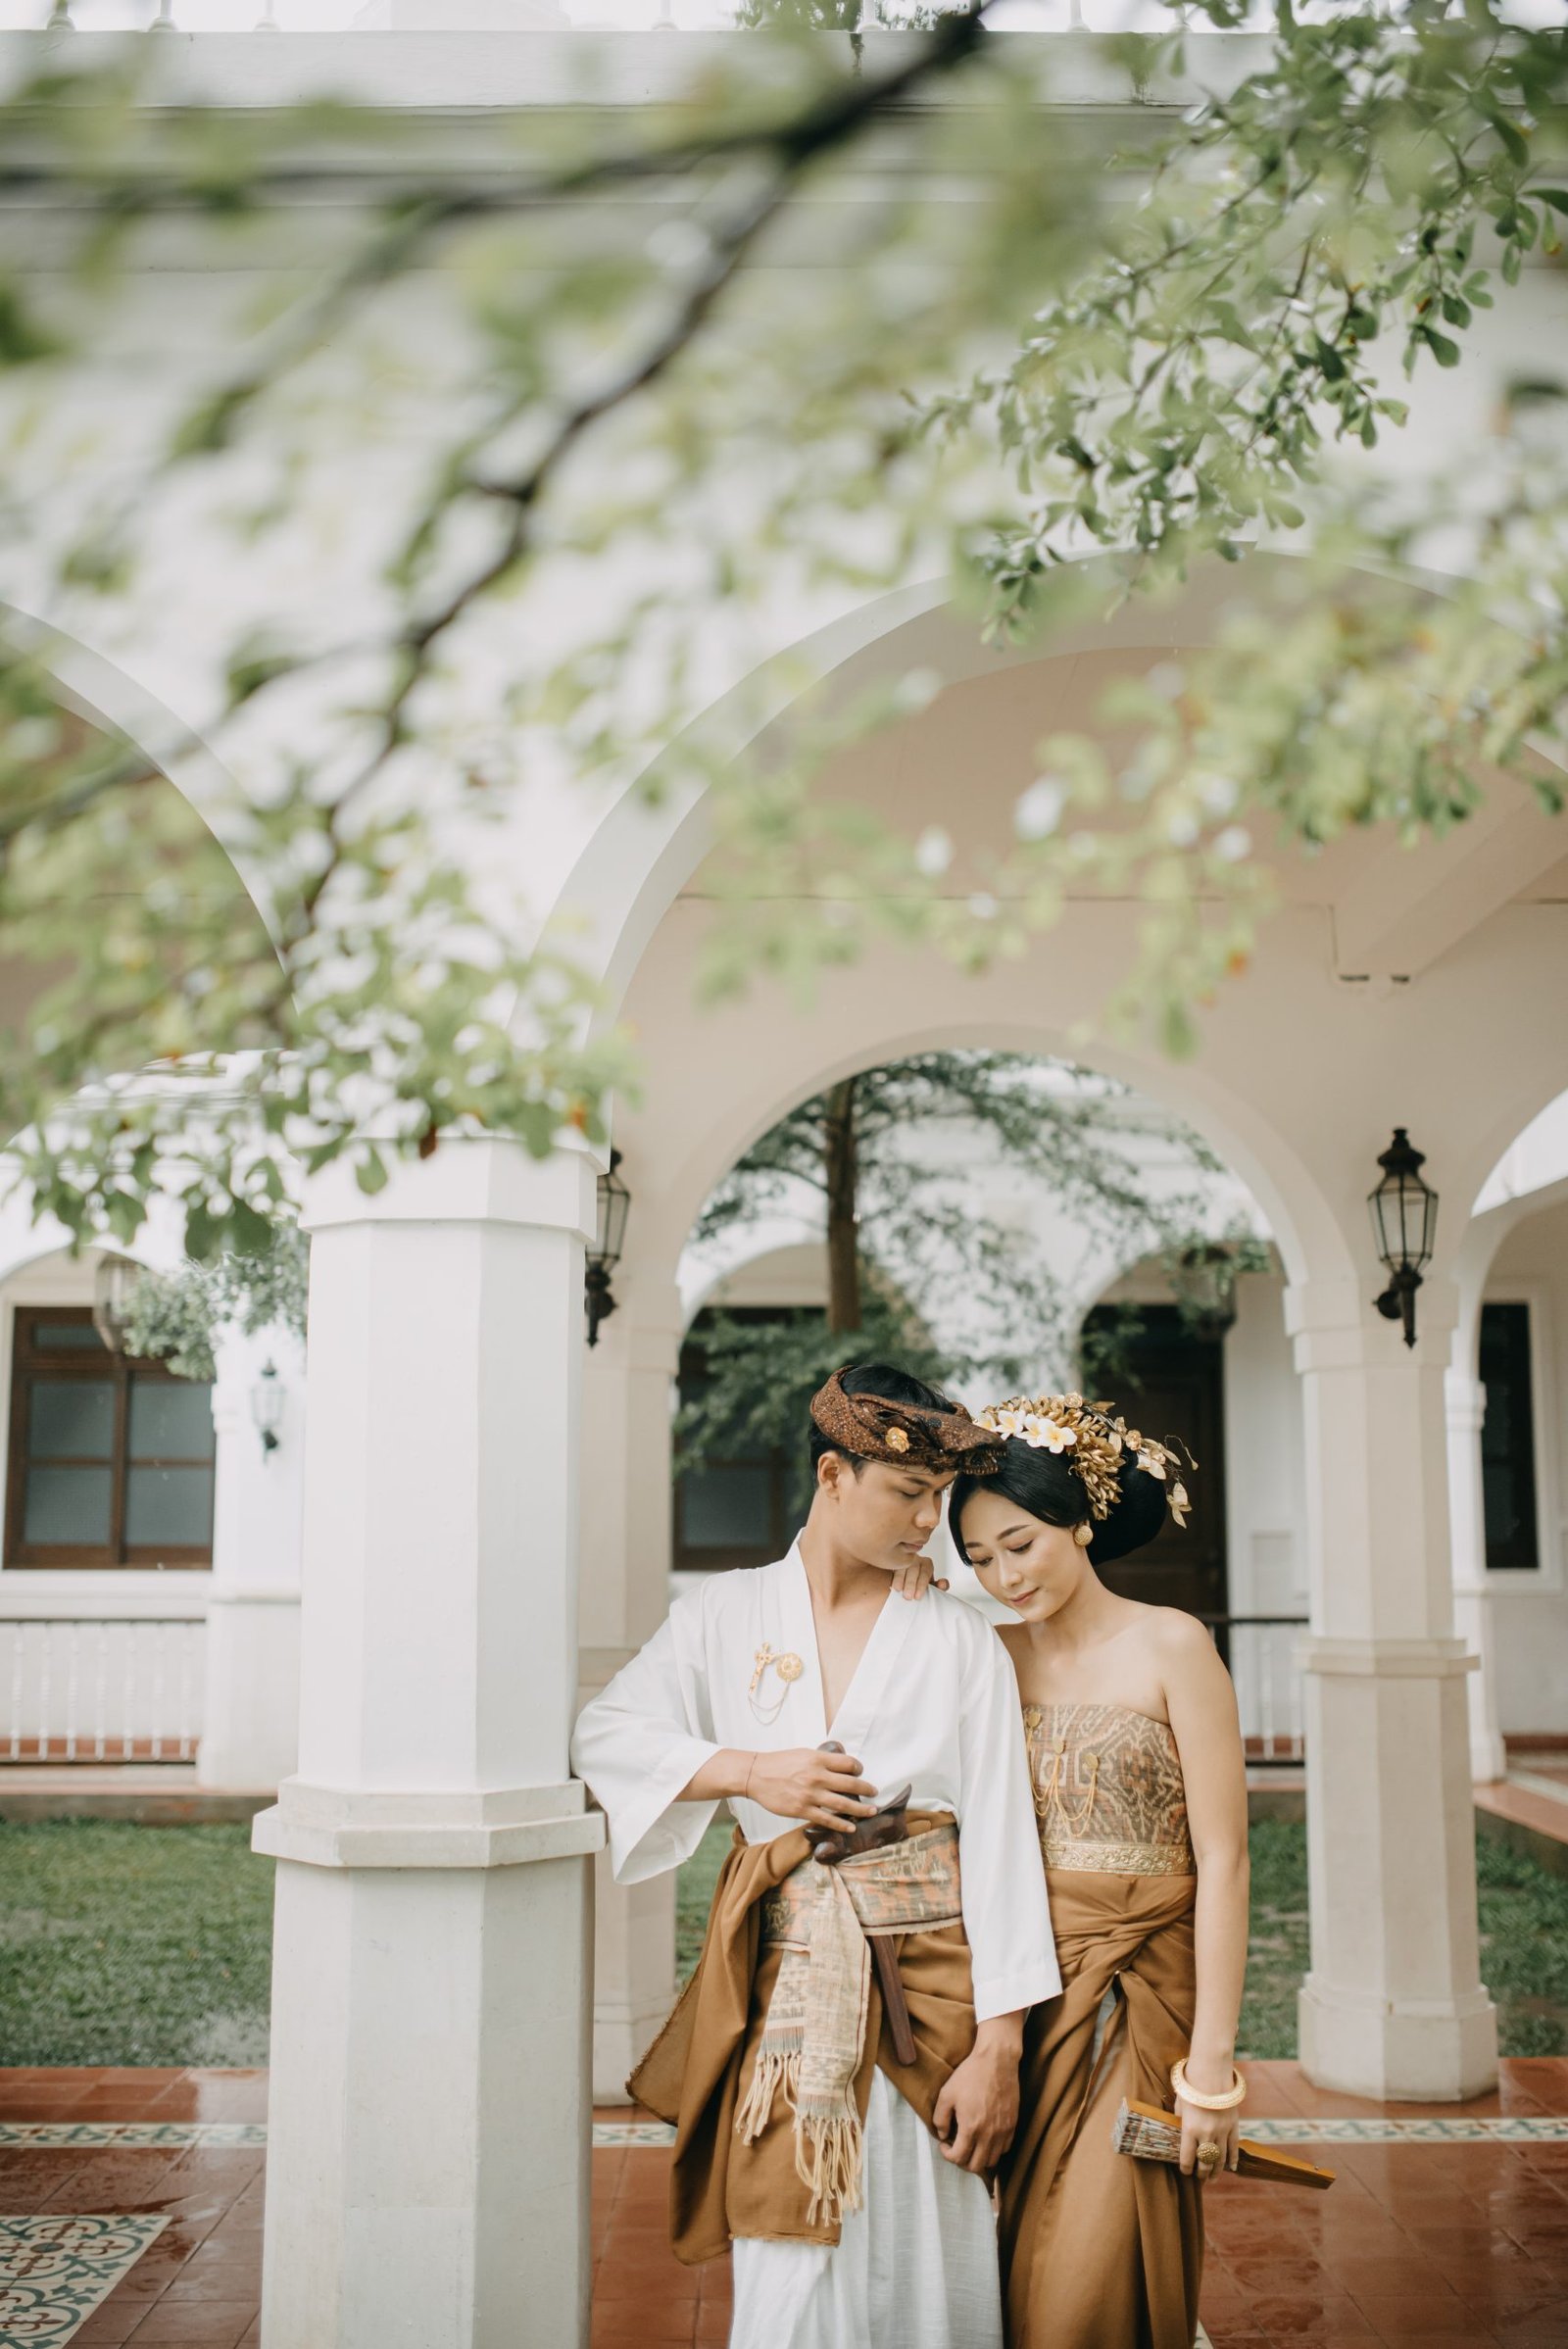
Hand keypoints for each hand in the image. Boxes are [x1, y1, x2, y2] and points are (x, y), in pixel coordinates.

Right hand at [742, 1746, 878, 1831]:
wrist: (757, 1775)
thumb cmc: (779, 1763)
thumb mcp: (803, 1754)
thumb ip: (821, 1760)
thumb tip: (839, 1766)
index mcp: (817, 1759)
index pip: (848, 1763)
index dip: (858, 1768)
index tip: (861, 1772)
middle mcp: (817, 1776)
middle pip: (851, 1783)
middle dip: (866, 1789)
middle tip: (874, 1792)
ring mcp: (810, 1795)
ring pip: (843, 1803)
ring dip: (861, 1809)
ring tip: (871, 1811)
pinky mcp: (802, 1810)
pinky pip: (827, 1819)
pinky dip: (841, 1824)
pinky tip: (850, 1827)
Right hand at [891, 1553, 948, 1601]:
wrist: (905, 1588)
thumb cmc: (919, 1587)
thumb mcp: (929, 1587)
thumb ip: (938, 1586)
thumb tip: (943, 1584)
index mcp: (926, 1564)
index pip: (926, 1570)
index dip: (922, 1584)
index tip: (918, 1596)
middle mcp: (914, 1559)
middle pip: (913, 1567)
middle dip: (911, 1583)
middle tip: (908, 1597)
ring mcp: (902, 1559)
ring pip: (901, 1566)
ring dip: (900, 1578)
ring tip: (898, 1590)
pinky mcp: (891, 1563)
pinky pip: (891, 1565)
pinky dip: (892, 1576)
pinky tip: (891, 1584)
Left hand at [931, 2031, 1020, 2174]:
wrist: (997, 2061)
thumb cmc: (970, 2075)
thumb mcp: (947, 2093)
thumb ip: (940, 2118)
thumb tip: (943, 2135)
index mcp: (971, 2128)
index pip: (959, 2158)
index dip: (948, 2155)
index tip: (944, 2145)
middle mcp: (989, 2134)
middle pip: (977, 2166)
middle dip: (963, 2162)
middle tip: (957, 2149)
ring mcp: (1003, 2131)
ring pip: (992, 2161)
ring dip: (979, 2158)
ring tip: (971, 2145)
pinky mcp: (1013, 2124)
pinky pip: (1004, 2148)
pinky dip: (994, 2150)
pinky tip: (986, 2137)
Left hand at [1175, 2089, 1241, 2181]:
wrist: (1212, 2071)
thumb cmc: (1191, 2085)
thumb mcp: (1180, 2103)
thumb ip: (1180, 2119)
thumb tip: (1178, 2129)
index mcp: (1189, 2129)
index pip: (1187, 2159)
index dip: (1186, 2169)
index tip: (1185, 2172)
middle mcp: (1206, 2134)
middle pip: (1205, 2162)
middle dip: (1202, 2173)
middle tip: (1200, 2178)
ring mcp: (1222, 2131)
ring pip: (1220, 2159)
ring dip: (1216, 2171)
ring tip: (1213, 2179)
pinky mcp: (1233, 2126)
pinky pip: (1234, 2148)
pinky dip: (1232, 2160)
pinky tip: (1230, 2168)